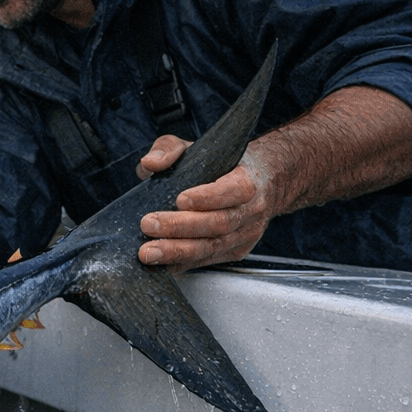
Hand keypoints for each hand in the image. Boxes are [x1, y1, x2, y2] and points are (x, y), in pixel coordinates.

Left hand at [136, 137, 270, 268]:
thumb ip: (170, 149)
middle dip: (180, 227)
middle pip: (219, 223)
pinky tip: (160, 263)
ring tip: (148, 252)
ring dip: (177, 251)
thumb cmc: (223, 165)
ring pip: (212, 247)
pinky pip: (207, 260)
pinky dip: (182, 263)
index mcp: (248, 181)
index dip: (208, 197)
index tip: (180, 200)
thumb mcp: (196, 148)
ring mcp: (245, 234)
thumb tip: (150, 163)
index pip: (233, 190)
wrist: (263, 183)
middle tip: (148, 225)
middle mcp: (251, 210)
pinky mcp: (235, 251)